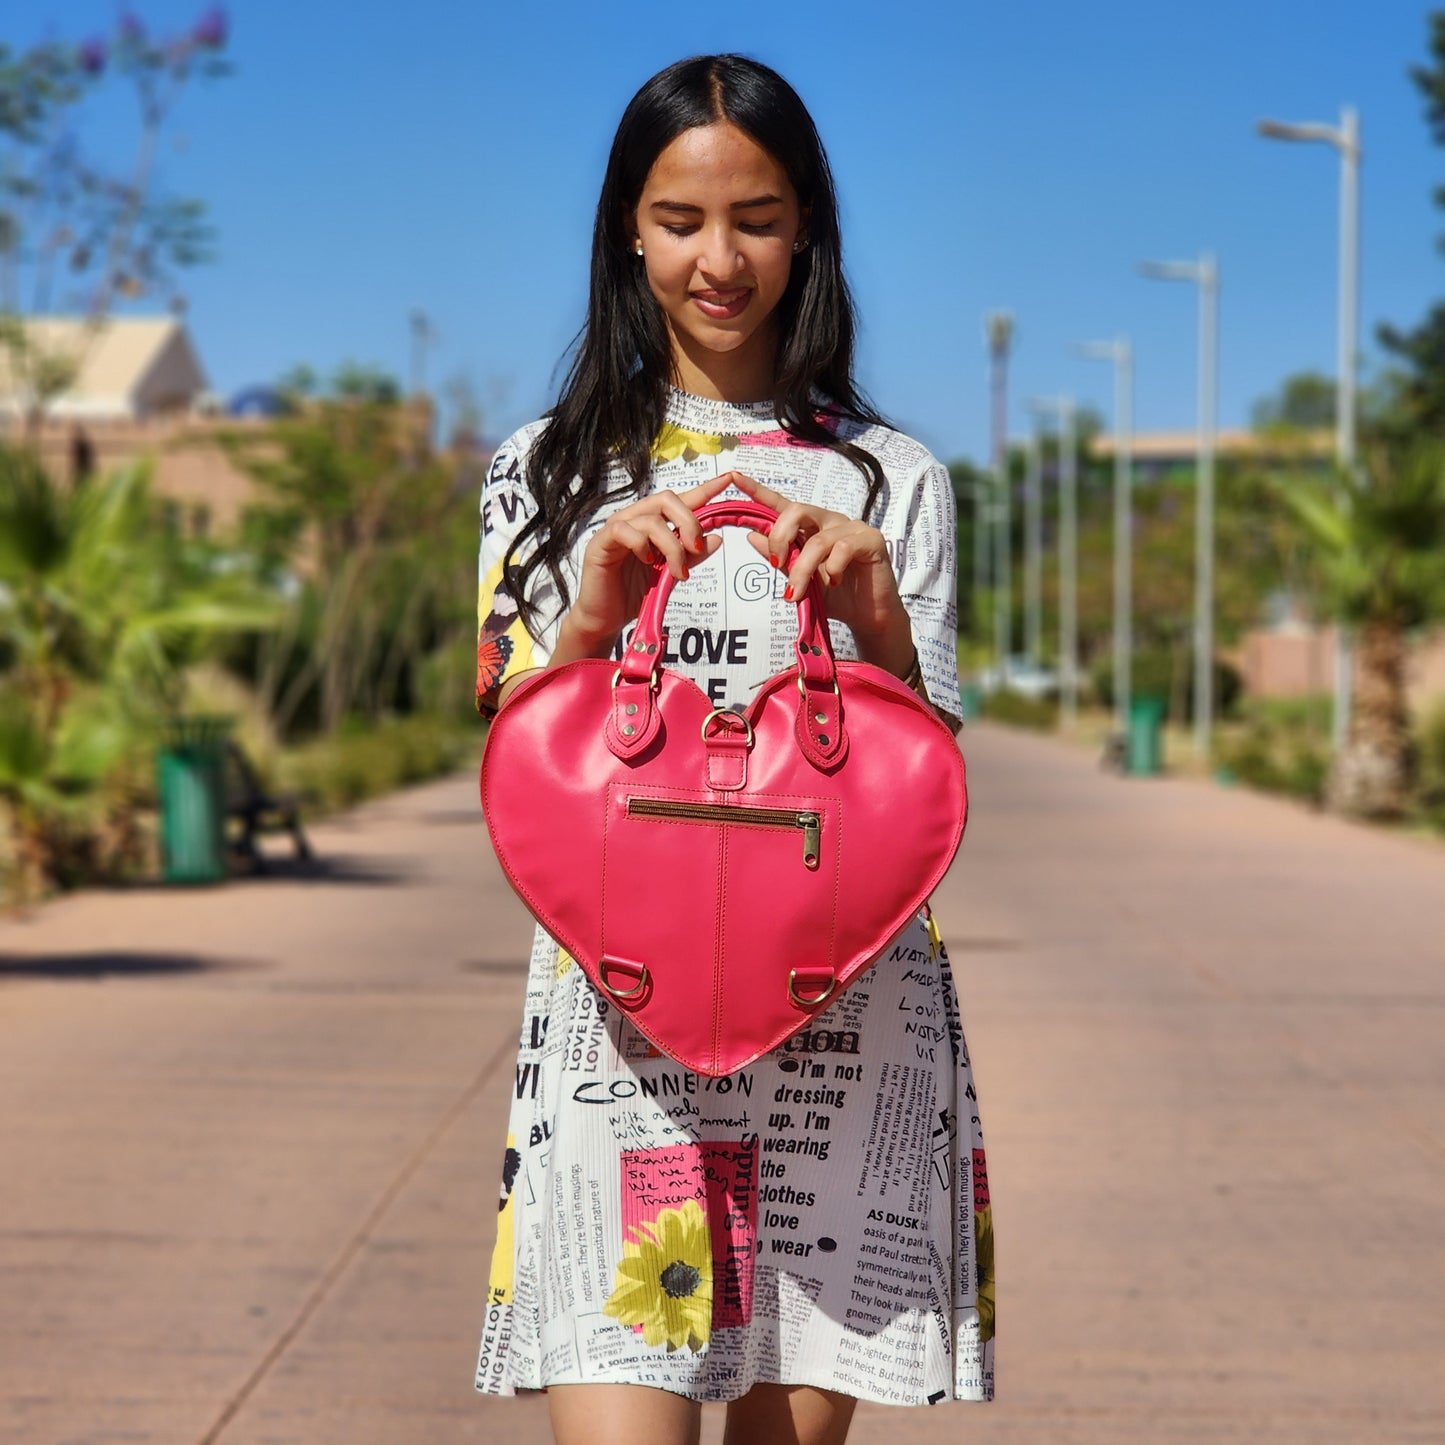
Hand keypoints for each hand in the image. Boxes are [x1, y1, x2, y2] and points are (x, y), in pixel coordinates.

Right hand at [563, 472, 735, 649]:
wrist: (607, 618)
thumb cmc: (634, 593)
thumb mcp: (671, 574)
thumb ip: (692, 556)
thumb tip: (717, 538)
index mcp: (653, 524)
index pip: (681, 500)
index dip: (705, 489)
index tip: (727, 481)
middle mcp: (635, 519)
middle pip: (667, 499)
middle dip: (689, 522)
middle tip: (696, 549)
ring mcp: (616, 528)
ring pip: (651, 519)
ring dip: (672, 546)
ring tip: (677, 571)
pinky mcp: (601, 542)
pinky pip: (624, 530)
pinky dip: (642, 545)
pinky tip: (647, 562)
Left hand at [727, 472, 913, 669]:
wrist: (868, 615)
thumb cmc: (836, 595)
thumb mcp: (801, 580)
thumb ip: (780, 559)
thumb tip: (751, 536)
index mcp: (810, 527)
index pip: (782, 504)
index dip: (758, 490)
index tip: (734, 478)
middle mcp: (829, 521)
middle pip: (797, 510)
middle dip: (779, 538)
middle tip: (776, 566)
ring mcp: (851, 528)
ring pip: (817, 540)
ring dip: (802, 570)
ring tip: (797, 594)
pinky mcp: (871, 539)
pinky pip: (842, 549)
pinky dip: (832, 570)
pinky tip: (836, 582)